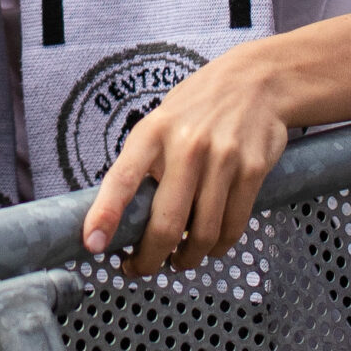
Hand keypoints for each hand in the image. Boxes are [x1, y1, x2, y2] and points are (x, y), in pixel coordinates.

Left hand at [80, 41, 292, 275]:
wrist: (257, 81)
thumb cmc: (199, 107)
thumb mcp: (160, 123)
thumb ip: (145, 163)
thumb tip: (124, 215)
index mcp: (151, 133)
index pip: (121, 180)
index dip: (105, 215)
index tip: (93, 245)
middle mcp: (186, 146)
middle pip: (166, 222)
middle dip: (150, 258)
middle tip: (141, 268)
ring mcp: (222, 159)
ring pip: (202, 232)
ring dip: (188, 258)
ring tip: (180, 261)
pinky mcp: (253, 170)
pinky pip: (233, 225)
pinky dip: (219, 246)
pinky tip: (211, 247)